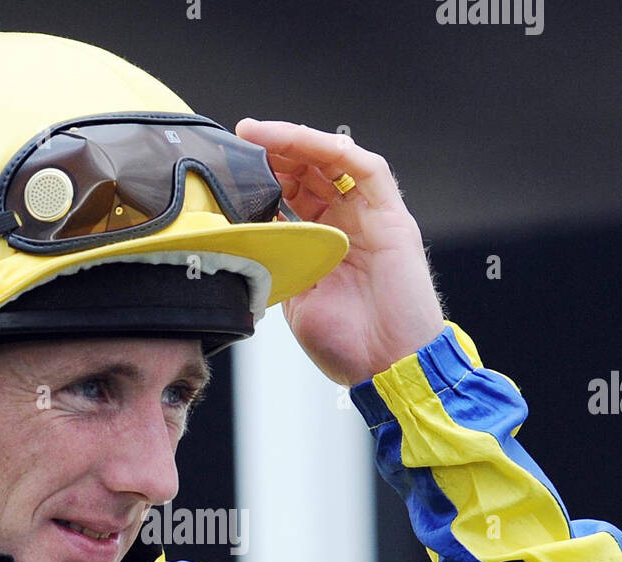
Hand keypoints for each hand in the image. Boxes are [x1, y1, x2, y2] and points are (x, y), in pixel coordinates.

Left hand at [236, 118, 445, 385]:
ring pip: (333, 161)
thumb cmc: (349, 346)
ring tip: (261, 134)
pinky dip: (334, 150)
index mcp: (321, 243)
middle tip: (240, 139)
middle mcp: (346, 224)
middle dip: (273, 151)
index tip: (229, 165)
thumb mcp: (295, 300)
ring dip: (296, 142)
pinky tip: (302, 142)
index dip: (262, 176)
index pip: (290, 194)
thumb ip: (278, 264)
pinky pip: (366, 169)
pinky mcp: (392, 217)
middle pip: (309, 170)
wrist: (389, 368)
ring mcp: (370, 218)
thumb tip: (243, 241)